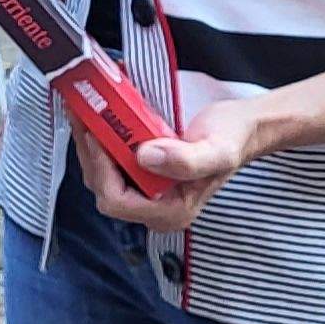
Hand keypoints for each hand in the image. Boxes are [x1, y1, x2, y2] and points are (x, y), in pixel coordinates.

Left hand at [80, 95, 275, 235]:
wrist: (241, 128)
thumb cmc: (232, 139)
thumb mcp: (218, 150)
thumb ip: (187, 161)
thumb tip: (145, 158)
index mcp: (171, 212)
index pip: (117, 201)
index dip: (101, 169)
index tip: (96, 134)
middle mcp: (154, 208)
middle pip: (102, 187)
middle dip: (90, 153)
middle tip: (83, 115)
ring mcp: (145, 192)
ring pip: (100, 174)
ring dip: (89, 143)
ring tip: (83, 111)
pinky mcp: (139, 174)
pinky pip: (109, 162)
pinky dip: (99, 140)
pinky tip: (95, 117)